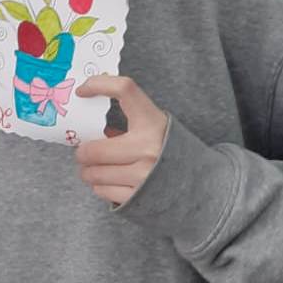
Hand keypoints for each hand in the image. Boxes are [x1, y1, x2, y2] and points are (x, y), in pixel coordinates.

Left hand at [74, 76, 168, 205]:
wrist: (200, 186)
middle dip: (83, 153)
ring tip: (97, 169)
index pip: (125, 90)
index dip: (99, 84)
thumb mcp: (155, 129)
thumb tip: (90, 129)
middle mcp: (149, 148)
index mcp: (153, 123)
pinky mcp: (137, 198)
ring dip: (88, 171)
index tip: (82, 92)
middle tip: (85, 153)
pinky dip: (100, 186)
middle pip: (92, 150)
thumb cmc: (168, 152)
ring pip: (92, 173)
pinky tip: (111, 181)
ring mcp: (143, 175)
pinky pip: (101, 190)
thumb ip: (129, 123)